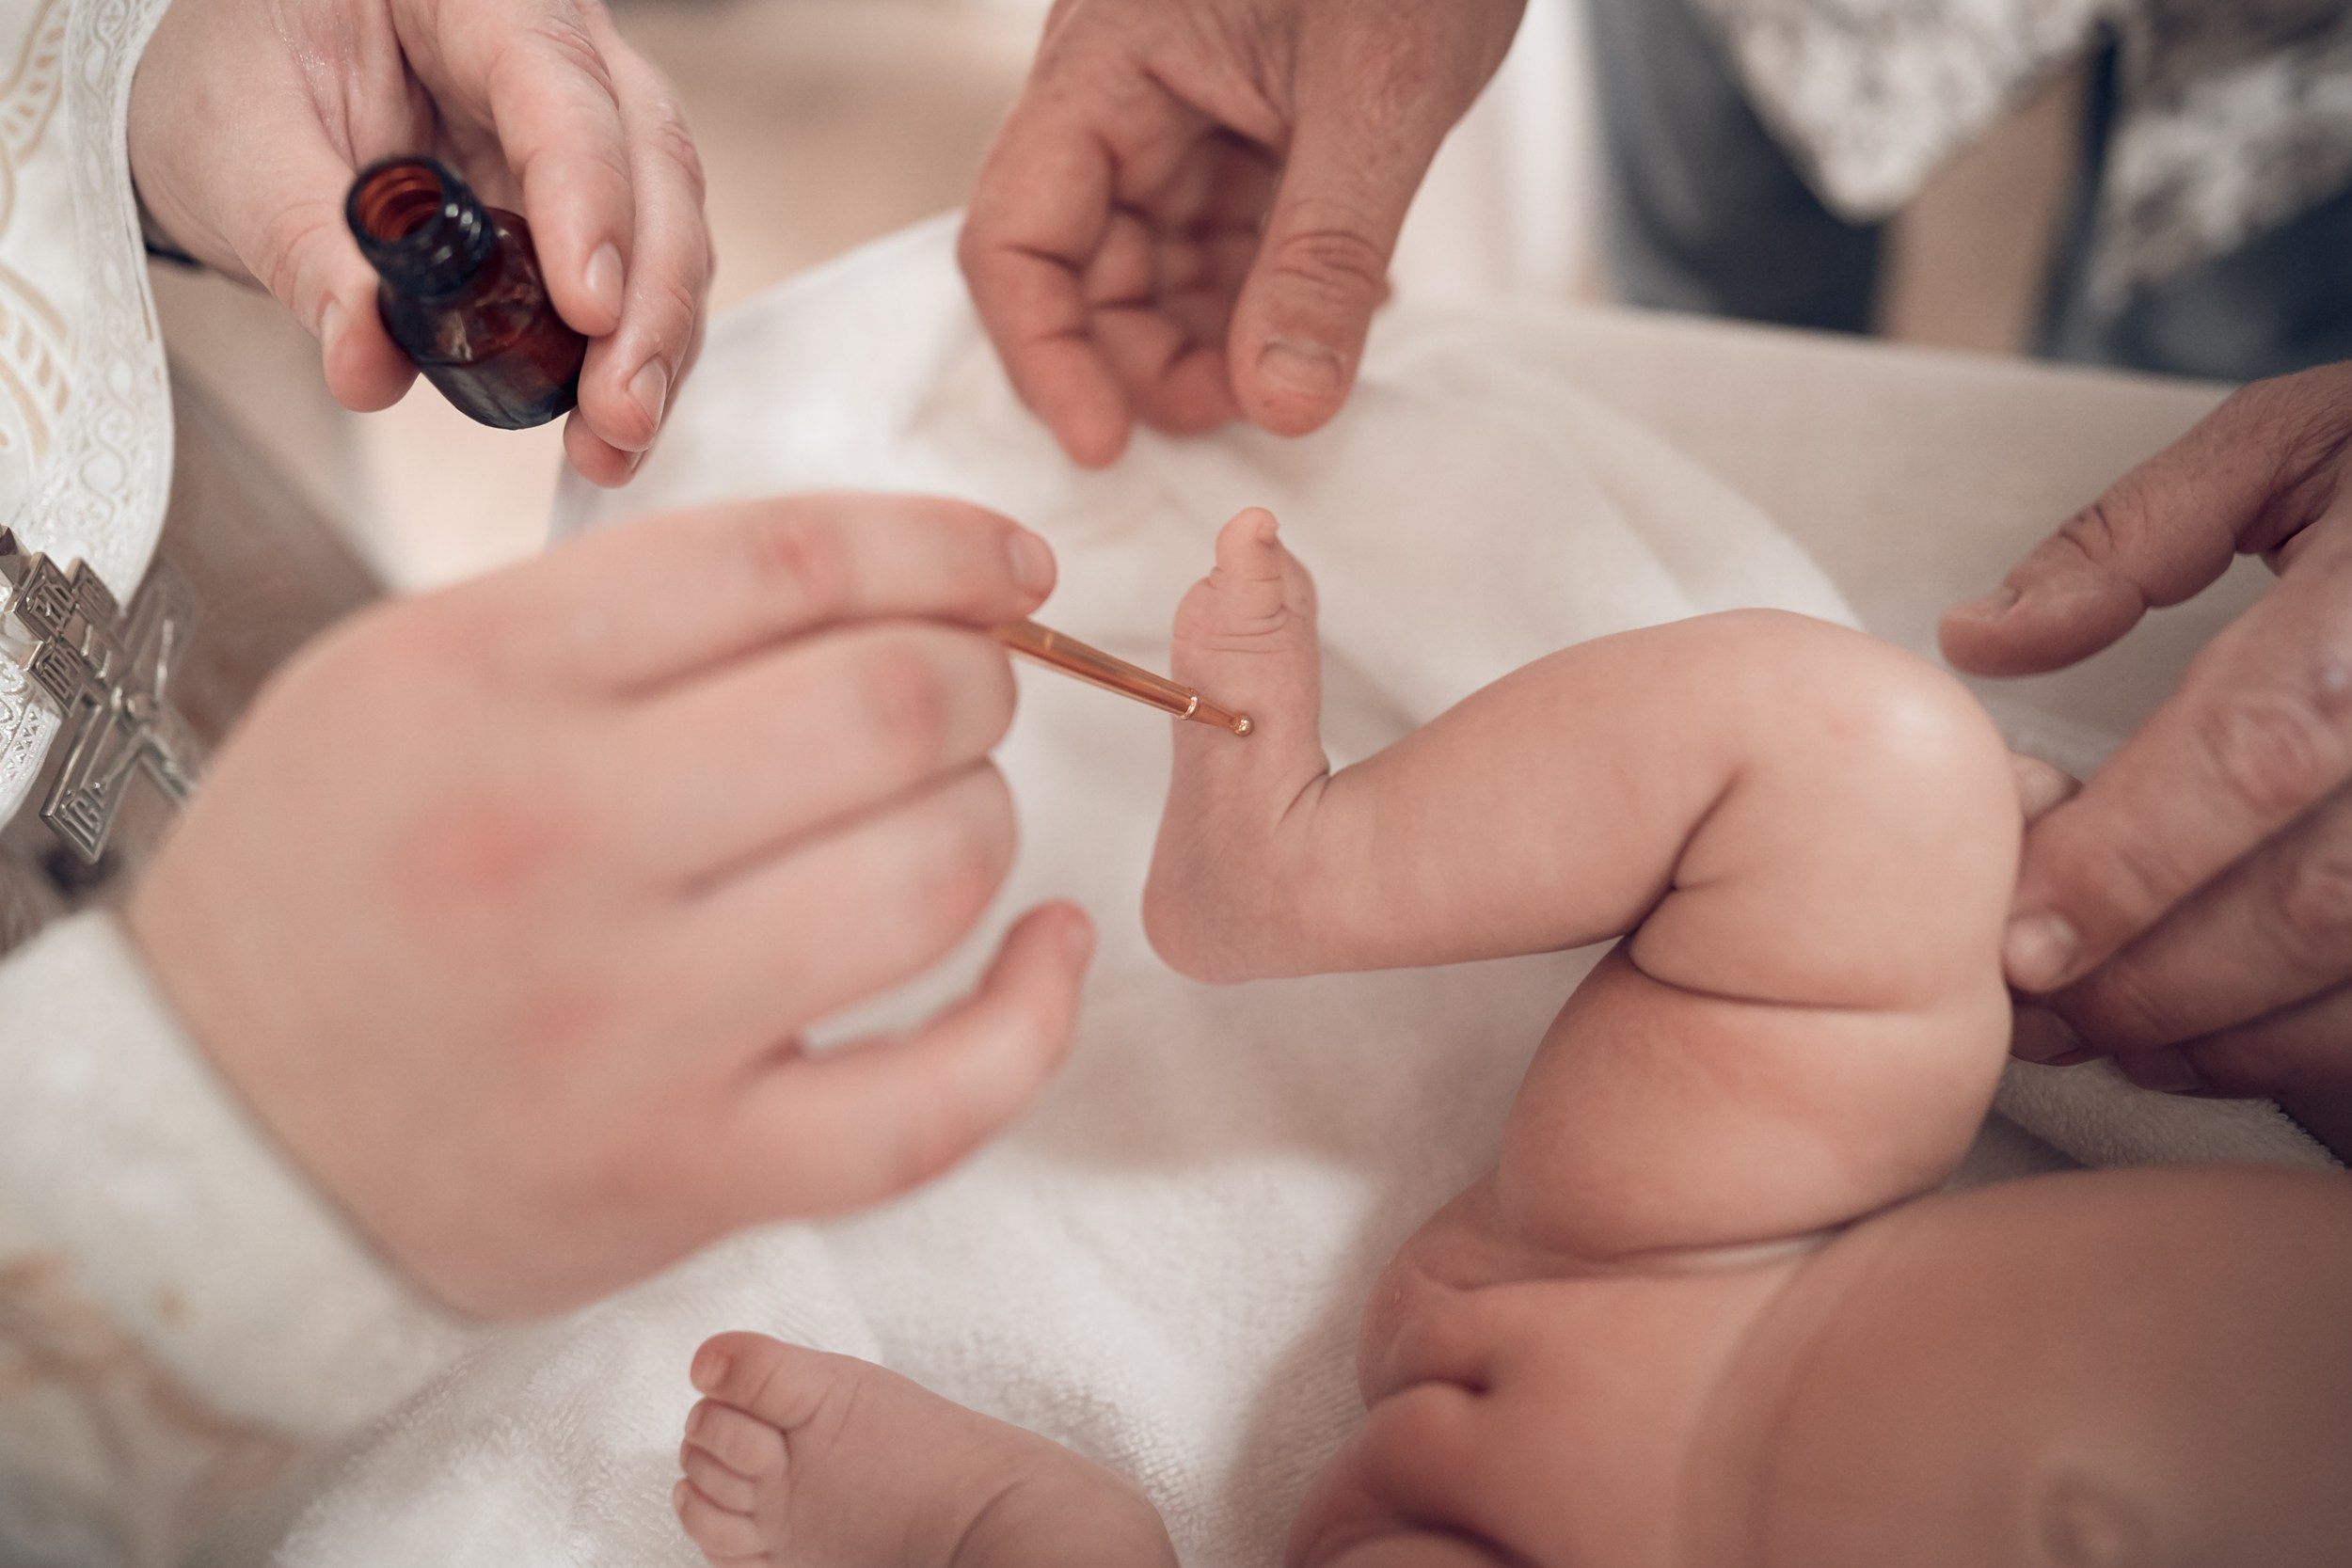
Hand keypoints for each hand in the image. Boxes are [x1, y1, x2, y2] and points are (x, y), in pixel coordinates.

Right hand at [125, 495, 1092, 1316]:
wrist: (209, 1134)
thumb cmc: (327, 887)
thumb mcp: (406, 678)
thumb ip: (620, 612)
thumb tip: (883, 578)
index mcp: (482, 677)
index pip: (789, 561)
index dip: (945, 547)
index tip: (1012, 565)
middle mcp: (554, 835)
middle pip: (892, 705)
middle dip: (981, 680)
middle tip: (970, 694)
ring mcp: (625, 1021)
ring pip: (932, 875)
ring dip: (990, 823)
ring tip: (952, 816)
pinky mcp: (687, 1170)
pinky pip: (933, 1100)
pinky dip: (1030, 1017)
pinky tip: (1047, 952)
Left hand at [128, 0, 710, 486]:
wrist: (245, 103)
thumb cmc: (239, 85)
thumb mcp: (238, 152)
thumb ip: (305, 249)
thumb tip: (366, 364)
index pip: (558, 85)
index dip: (587, 196)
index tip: (586, 310)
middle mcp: (556, 48)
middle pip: (649, 163)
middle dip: (648, 301)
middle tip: (618, 410)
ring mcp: (591, 124)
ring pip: (668, 226)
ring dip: (652, 345)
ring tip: (612, 439)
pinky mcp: (594, 201)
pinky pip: (642, 275)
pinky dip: (632, 356)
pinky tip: (610, 425)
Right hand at [960, 0, 1524, 466]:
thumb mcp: (1378, 97)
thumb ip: (1322, 257)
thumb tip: (1282, 407)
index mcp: (1106, 63)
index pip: (1016, 236)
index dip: (1049, 355)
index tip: (1109, 445)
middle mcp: (1123, 92)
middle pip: (1084, 267)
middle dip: (1150, 358)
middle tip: (1245, 413)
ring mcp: (1184, 109)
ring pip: (1160, 264)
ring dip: (1219, 337)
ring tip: (1306, 370)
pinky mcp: (1247, 122)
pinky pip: (1231, 236)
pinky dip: (1276, 290)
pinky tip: (1349, 307)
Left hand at [1942, 363, 2351, 1152]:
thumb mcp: (2302, 441)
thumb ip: (2138, 531)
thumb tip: (1983, 637)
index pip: (2259, 750)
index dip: (2131, 866)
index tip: (2019, 945)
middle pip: (2320, 901)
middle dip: (2161, 981)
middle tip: (2037, 1016)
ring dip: (2241, 1041)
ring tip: (2116, 1043)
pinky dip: (2331, 1061)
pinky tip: (2236, 1053)